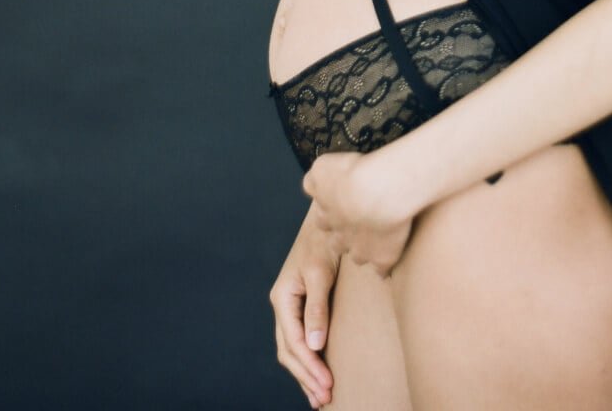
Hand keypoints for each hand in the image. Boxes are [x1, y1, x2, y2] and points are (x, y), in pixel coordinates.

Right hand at [270, 203, 338, 407]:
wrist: (329, 218)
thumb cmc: (323, 241)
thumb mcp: (319, 273)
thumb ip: (316, 308)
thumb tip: (315, 344)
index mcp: (282, 298)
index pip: (294, 342)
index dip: (309, 367)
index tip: (326, 385)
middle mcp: (283, 304)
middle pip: (289, 351)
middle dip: (306, 376)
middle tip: (325, 398)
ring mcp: (291, 305)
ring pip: (293, 349)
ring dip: (305, 373)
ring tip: (320, 397)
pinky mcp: (303, 304)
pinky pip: (301, 339)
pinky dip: (308, 359)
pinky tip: (318, 371)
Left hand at [302, 150, 414, 278]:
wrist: (378, 191)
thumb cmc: (351, 173)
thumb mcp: (323, 167)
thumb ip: (315, 177)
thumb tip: (312, 182)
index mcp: (326, 213)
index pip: (323, 220)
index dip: (332, 216)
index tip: (341, 209)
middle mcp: (340, 234)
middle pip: (337, 242)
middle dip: (343, 238)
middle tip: (356, 228)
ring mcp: (361, 249)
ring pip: (357, 256)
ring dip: (363, 252)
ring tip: (373, 246)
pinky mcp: (382, 257)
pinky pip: (382, 270)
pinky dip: (384, 269)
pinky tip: (386, 269)